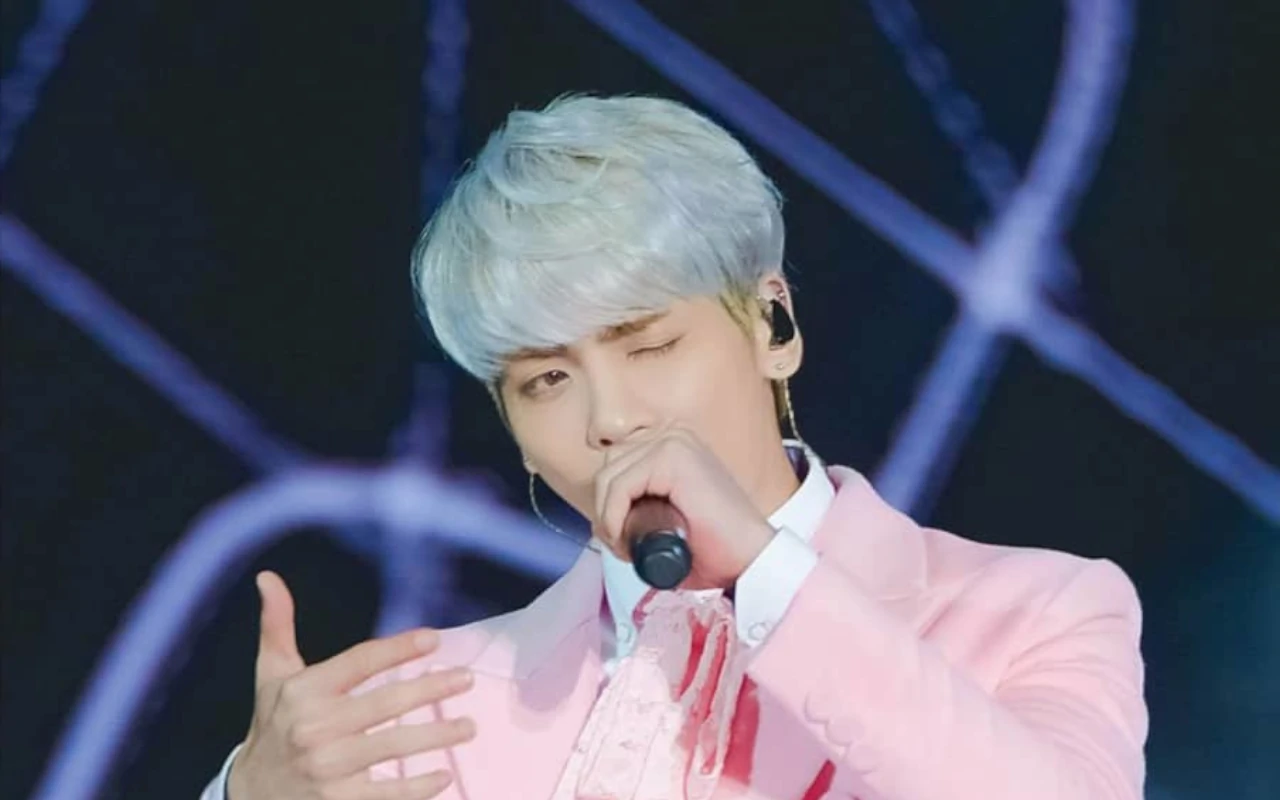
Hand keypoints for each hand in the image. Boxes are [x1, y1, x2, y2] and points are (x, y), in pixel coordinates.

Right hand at [227, 571, 475, 799]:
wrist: (248, 793)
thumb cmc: (271, 724)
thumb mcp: (270, 674)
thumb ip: (276, 624)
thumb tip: (268, 576)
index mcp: (303, 691)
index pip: (360, 662)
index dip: (399, 649)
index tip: (434, 639)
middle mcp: (315, 727)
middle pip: (386, 702)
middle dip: (431, 689)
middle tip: (467, 679)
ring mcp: (328, 767)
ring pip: (394, 746)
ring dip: (437, 736)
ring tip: (468, 726)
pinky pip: (387, 794)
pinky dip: (419, 787)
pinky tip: (445, 775)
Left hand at [592, 428, 775, 589]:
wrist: (750, 559)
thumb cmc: (713, 548)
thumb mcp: (665, 518)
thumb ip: (638, 506)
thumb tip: (599, 516)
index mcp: (672, 444)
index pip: (616, 466)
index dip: (608, 506)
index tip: (621, 541)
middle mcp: (672, 434)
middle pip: (609, 469)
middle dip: (605, 512)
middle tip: (624, 548)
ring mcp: (673, 441)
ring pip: (608, 478)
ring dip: (608, 518)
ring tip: (628, 548)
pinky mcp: (672, 457)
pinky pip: (619, 486)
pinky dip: (613, 517)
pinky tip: (627, 540)